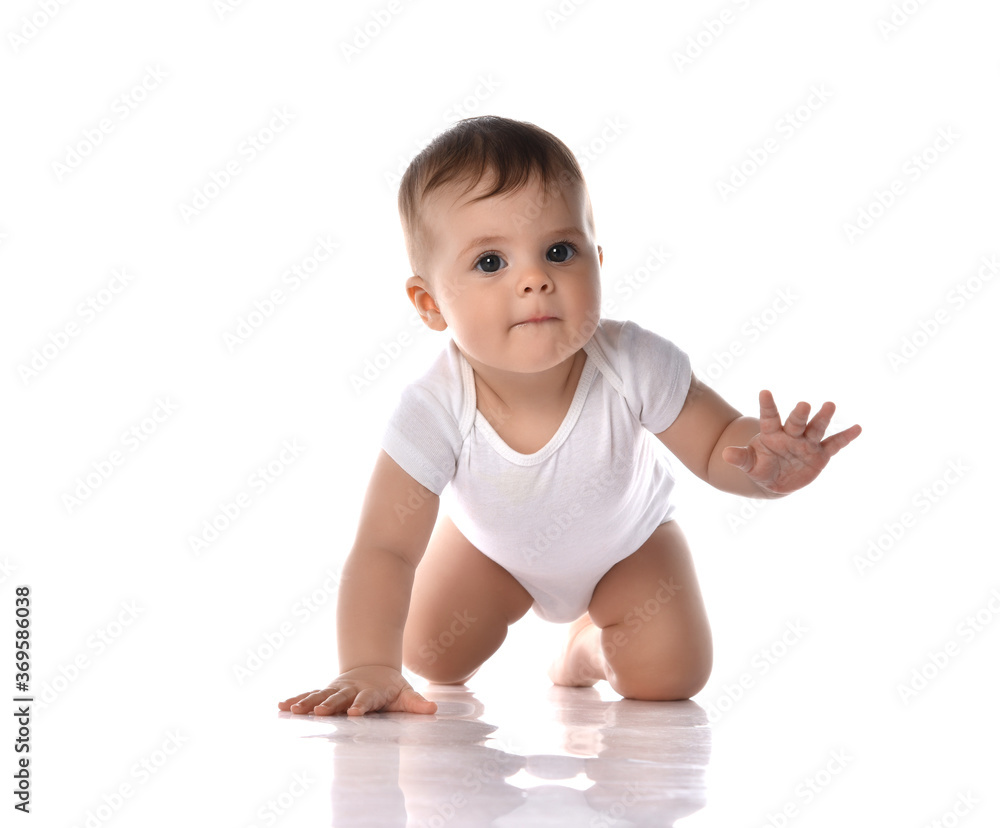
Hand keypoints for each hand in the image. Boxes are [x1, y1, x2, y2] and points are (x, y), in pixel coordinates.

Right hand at [278, 666, 437, 716]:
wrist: (374, 668)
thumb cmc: (391, 688)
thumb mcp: (405, 694)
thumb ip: (417, 703)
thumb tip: (434, 709)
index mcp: (371, 692)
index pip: (366, 700)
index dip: (361, 705)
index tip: (354, 713)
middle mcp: (351, 690)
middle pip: (340, 697)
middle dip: (330, 704)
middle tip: (321, 711)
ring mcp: (337, 690)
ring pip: (321, 695)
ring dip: (308, 702)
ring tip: (293, 709)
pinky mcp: (327, 692)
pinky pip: (309, 695)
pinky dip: (297, 699)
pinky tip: (281, 706)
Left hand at [722, 390, 860, 494]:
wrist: (776, 480)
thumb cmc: (760, 467)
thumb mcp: (749, 465)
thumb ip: (740, 458)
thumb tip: (725, 454)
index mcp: (771, 434)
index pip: (768, 417)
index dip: (767, 405)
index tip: (764, 392)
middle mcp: (791, 435)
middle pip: (796, 422)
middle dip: (799, 414)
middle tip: (803, 405)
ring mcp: (807, 443)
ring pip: (815, 428)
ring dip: (822, 418)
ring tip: (830, 405)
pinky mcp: (820, 454)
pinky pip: (834, 445)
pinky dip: (845, 437)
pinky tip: (857, 428)